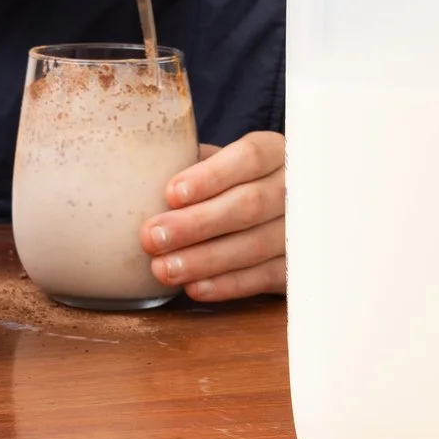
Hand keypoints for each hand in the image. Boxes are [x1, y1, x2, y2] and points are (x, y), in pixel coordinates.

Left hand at [138, 132, 284, 301]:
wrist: (277, 213)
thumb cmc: (233, 182)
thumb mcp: (219, 162)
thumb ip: (190, 162)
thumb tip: (137, 171)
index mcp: (275, 151)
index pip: (248, 157)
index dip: (210, 177)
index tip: (171, 193)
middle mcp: (295, 189)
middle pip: (249, 204)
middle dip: (196, 223)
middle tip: (151, 237)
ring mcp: (301, 230)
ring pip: (255, 245)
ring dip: (205, 260)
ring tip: (162, 269)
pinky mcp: (297, 267)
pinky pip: (263, 278)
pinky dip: (227, 284)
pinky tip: (194, 287)